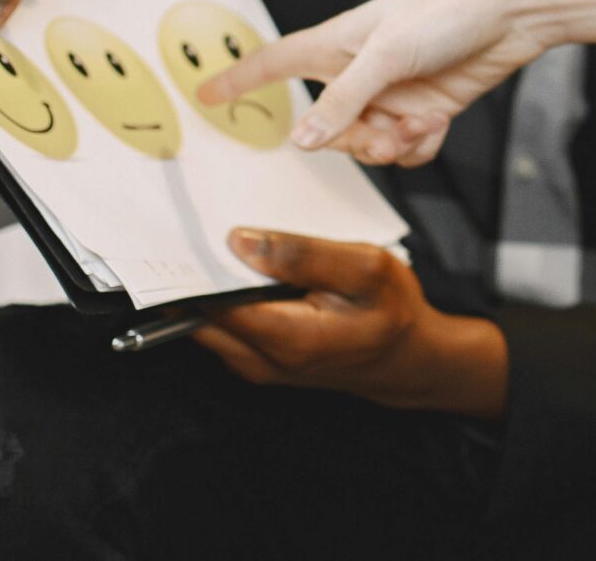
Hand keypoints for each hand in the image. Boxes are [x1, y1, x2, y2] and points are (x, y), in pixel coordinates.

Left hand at [193, 229, 506, 417]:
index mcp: (287, 338)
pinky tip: (246, 270)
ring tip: (225, 245)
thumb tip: (242, 241)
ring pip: (205, 322)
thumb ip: (305, 254)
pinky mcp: (254, 359)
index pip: (213, 303)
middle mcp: (260, 360)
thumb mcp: (366, 268)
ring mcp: (253, 365)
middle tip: (201, 229)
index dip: (197, 267)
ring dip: (209, 285)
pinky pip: (220, 326)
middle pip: (199, 314)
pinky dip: (224, 297)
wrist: (406, 358)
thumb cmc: (393, 311)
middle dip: (197, 273)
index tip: (189, 231)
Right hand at [202, 0, 595, 165]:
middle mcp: (359, 70)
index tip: (203, 94)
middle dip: (356, 140)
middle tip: (387, 130)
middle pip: (328, 128)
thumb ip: (343, 101)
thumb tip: (303, 141)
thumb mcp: (388, 54)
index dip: (239, 78)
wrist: (514, 14)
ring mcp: (392, 92)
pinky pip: (406, 148)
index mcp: (337, 43)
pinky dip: (420, 142)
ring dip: (394, 143)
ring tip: (421, 119)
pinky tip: (439, 119)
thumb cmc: (448, 11)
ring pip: (369, 144)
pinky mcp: (424, 108)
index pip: (274, 62)